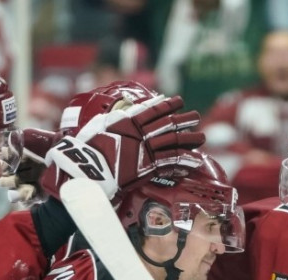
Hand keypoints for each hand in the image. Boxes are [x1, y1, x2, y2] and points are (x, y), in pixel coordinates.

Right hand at [41, 95, 204, 199]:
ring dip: (190, 139)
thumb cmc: (86, 148)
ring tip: (201, 138)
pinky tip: (195, 160)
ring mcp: (146, 150)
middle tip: (196, 116)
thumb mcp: (98, 126)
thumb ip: (113, 118)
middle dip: (184, 120)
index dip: (167, 105)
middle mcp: (141, 134)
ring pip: (174, 142)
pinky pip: (171, 163)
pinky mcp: (149, 168)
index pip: (153, 109)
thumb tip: (121, 111)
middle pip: (169, 124)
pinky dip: (185, 162)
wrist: (85, 170)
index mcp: (129, 121)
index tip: (178, 101)